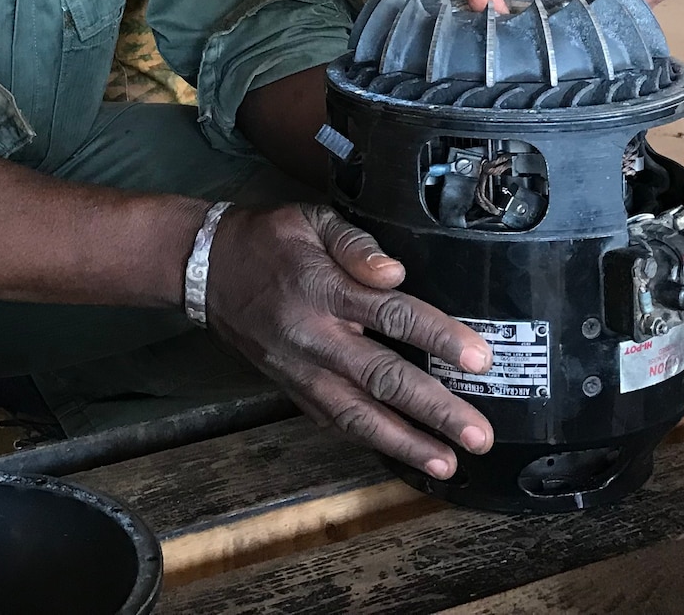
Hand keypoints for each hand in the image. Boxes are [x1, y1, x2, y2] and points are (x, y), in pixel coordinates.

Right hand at [205, 205, 493, 477]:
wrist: (205, 270)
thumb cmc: (269, 240)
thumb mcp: (310, 219)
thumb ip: (355, 242)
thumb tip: (394, 272)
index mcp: (323, 290)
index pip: (391, 315)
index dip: (437, 337)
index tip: (478, 358)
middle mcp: (313, 338)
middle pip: (382, 379)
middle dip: (434, 410)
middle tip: (478, 435)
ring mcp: (301, 370)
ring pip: (357, 415)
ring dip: (405, 443)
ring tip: (448, 463)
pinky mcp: (292, 388)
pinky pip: (334, 421)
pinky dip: (370, 440)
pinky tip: (403, 455)